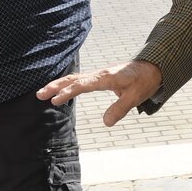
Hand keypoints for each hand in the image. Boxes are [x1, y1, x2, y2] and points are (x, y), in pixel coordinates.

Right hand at [37, 60, 162, 125]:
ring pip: (74, 79)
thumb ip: (120, 108)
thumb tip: (106, 123)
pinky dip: (67, 85)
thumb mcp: (135, 97)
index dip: (68, 92)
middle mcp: (99, 75)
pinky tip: (60, 91)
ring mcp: (98, 76)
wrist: (151, 68)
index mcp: (106, 78)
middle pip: (73, 79)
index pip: (82, 85)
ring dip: (58, 85)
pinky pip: (79, 81)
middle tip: (39, 95)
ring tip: (43, 94)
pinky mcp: (99, 79)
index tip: (55, 100)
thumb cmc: (144, 81)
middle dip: (55, 86)